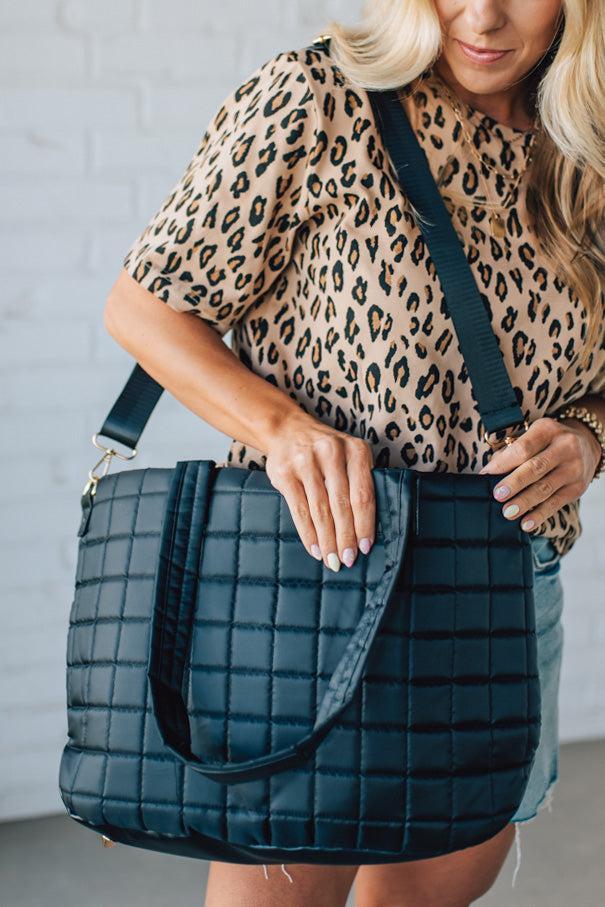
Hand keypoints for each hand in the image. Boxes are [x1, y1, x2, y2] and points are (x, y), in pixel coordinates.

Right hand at [265, 413, 375, 570]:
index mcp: (355, 450)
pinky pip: (299, 510)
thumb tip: (365, 531)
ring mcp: (305, 461)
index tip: (365, 547)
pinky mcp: (284, 472)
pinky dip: (308, 533)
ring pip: (320, 510)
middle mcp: (331, 453)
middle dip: (346, 537)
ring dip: (327, 540)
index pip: (363, 494)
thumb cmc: (325, 451)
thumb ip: (358, 483)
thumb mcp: (348, 456)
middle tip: (347, 560)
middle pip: (342, 505)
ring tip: (331, 560)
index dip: (364, 524)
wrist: (286, 428)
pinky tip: (315, 548)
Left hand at [478, 416, 601, 531]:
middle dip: (515, 483)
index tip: (485, 475)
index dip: (502, 463)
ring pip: (545, 488)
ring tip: (507, 512)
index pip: (523, 448)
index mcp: (548, 430)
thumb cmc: (548, 442)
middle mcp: (565, 447)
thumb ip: (512, 451)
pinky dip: (540, 515)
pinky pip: (556, 503)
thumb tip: (491, 472)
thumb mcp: (533, 437)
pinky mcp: (577, 488)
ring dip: (525, 502)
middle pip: (536, 468)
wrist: (587, 446)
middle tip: (497, 495)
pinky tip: (526, 524)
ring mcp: (573, 468)